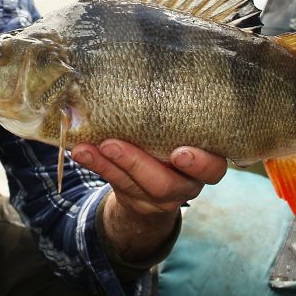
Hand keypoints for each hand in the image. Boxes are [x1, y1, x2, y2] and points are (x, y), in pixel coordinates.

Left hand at [71, 139, 226, 262]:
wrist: (157, 184)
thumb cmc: (172, 148)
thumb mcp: (179, 139)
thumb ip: (170, 126)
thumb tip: (141, 94)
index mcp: (204, 167)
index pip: (214, 169)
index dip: (199, 164)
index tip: (179, 153)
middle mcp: (185, 186)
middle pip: (166, 185)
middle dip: (137, 163)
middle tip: (113, 144)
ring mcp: (159, 200)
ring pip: (136, 187)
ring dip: (110, 164)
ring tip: (90, 148)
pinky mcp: (134, 201)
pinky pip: (115, 184)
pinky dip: (97, 166)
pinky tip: (81, 152)